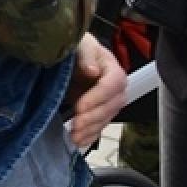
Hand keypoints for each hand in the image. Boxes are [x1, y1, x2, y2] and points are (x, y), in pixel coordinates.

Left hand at [66, 33, 126, 147]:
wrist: (71, 57)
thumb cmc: (77, 47)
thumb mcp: (80, 44)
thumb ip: (86, 54)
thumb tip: (92, 70)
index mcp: (112, 68)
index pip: (113, 84)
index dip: (97, 97)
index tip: (80, 107)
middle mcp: (115, 87)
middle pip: (111, 106)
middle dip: (93, 118)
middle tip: (75, 125)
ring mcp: (108, 102)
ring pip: (106, 119)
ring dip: (90, 130)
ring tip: (74, 137)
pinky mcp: (100, 113)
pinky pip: (99, 127)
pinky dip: (89, 136)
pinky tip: (79, 142)